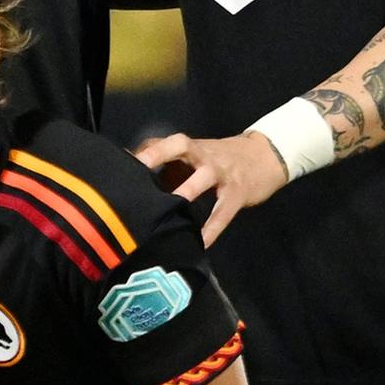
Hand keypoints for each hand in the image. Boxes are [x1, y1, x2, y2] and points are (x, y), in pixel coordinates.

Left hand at [135, 125, 290, 245]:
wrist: (265, 156)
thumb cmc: (218, 160)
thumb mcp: (192, 157)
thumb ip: (164, 166)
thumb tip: (129, 183)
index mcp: (189, 147)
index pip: (162, 141)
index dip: (142, 150)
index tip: (119, 161)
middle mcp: (203, 155)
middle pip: (181, 145)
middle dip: (158, 155)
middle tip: (137, 170)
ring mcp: (222, 173)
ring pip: (204, 176)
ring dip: (186, 190)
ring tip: (168, 209)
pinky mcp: (237, 194)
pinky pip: (222, 212)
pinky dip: (211, 229)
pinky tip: (200, 243)